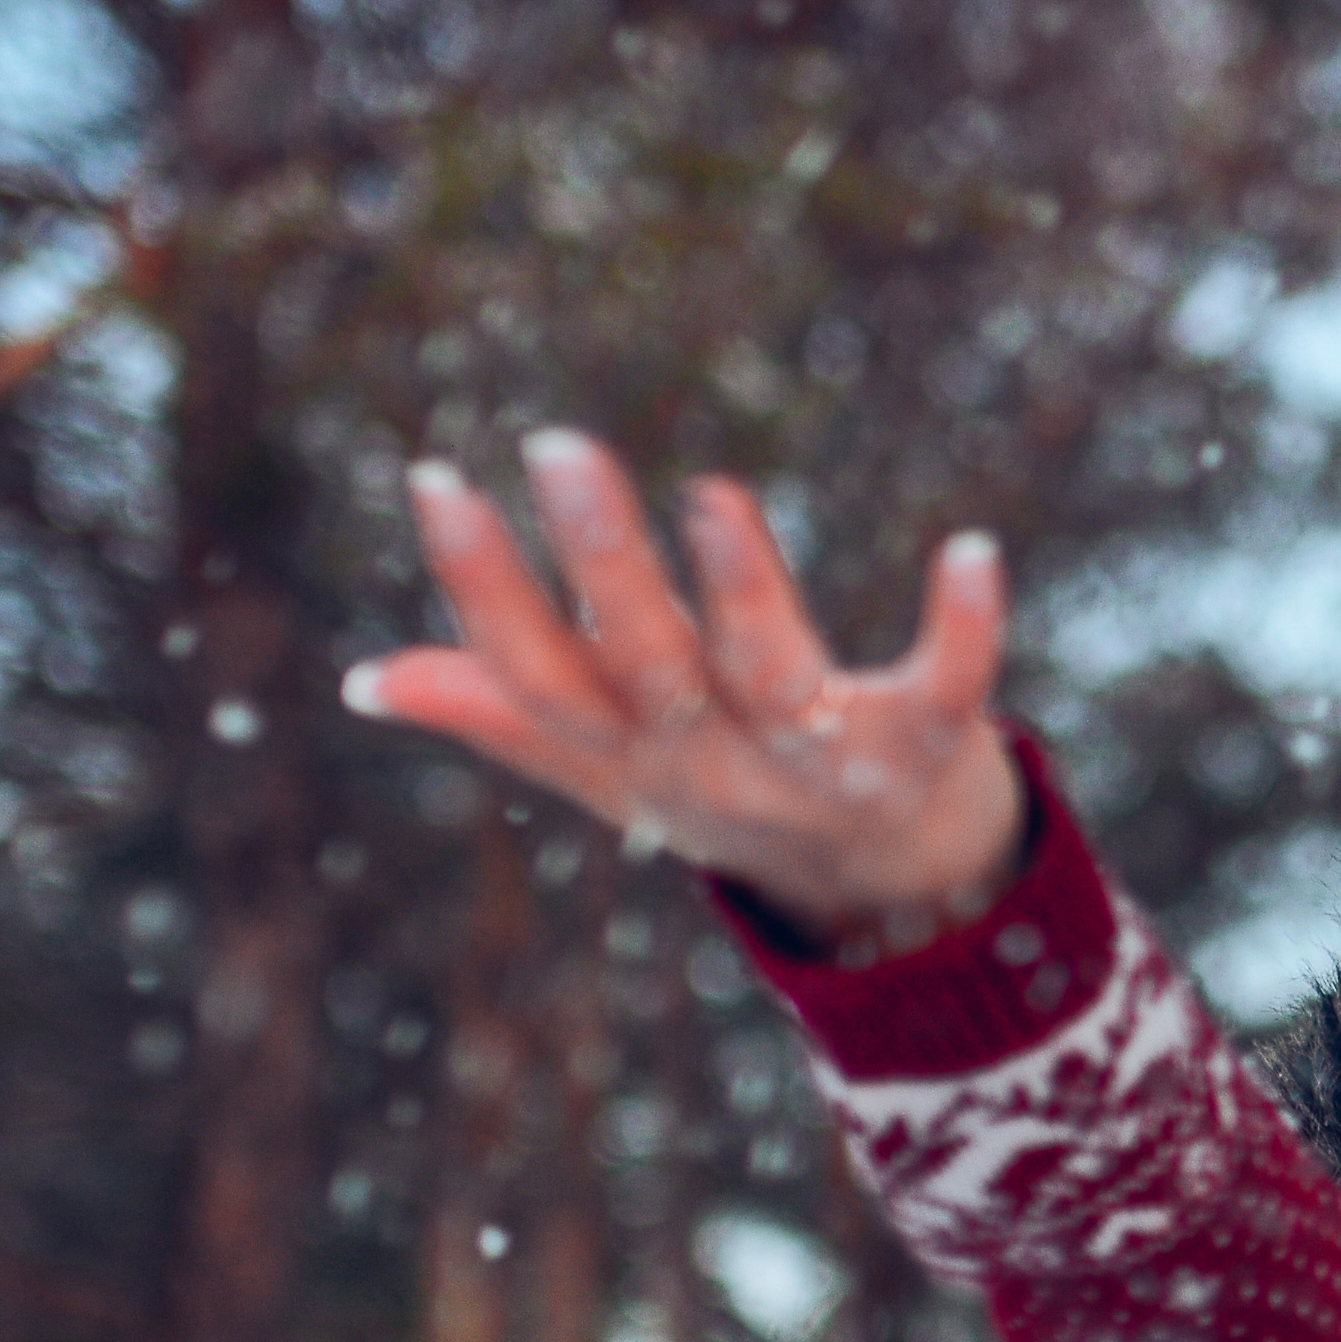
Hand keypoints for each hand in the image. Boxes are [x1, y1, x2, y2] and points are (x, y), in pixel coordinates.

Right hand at [347, 431, 1025, 946]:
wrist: (897, 895)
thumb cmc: (734, 797)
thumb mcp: (616, 766)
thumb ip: (509, 712)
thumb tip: (368, 680)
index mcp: (636, 754)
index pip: (539, 677)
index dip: (483, 590)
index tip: (436, 478)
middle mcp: (719, 766)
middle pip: (649, 669)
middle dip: (603, 567)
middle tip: (558, 446)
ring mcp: (821, 765)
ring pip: (773, 676)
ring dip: (744, 589)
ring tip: (715, 495)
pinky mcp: (927, 750)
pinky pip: (947, 690)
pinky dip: (964, 627)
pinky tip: (972, 548)